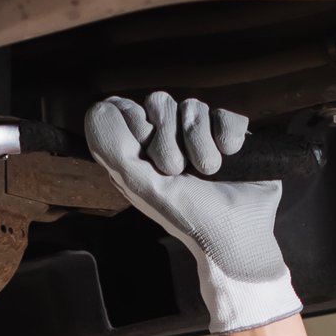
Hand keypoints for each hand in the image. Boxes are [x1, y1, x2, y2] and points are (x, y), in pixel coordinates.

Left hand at [84, 91, 298, 335]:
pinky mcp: (231, 136)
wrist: (238, 233)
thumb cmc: (186, 217)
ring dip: (199, 142)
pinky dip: (226, 134)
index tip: (145, 145)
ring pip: (192, 106)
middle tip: (176, 170)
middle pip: (159, 102)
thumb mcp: (142, 186)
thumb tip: (98, 109)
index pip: (127, 108)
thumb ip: (114, 149)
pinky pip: (223, 113)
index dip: (135, 120)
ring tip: (208, 171)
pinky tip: (230, 155)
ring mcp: (202, 137)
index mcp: (141, 154)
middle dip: (166, 137)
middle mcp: (169, 141)